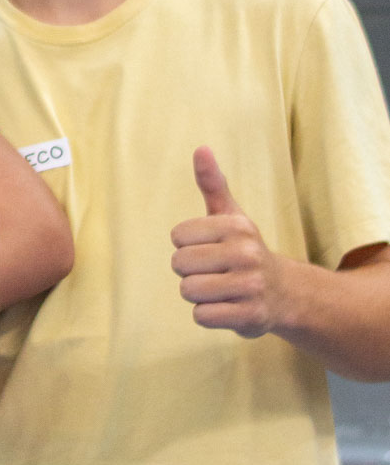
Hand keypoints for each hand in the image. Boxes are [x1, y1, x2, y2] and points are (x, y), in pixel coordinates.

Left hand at [171, 148, 288, 336]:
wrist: (285, 294)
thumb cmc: (245, 250)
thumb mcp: (231, 215)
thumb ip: (212, 184)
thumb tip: (200, 148)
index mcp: (237, 226)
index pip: (177, 236)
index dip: (187, 245)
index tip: (210, 249)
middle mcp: (246, 253)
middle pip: (179, 264)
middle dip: (190, 272)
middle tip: (215, 272)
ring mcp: (250, 285)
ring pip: (188, 291)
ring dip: (198, 294)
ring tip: (221, 290)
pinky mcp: (250, 316)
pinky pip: (201, 316)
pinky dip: (208, 315)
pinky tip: (227, 307)